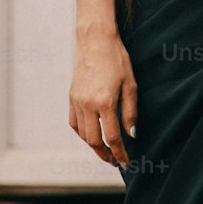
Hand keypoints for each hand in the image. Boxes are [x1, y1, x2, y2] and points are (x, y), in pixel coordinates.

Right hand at [69, 30, 137, 169]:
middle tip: (114, 162)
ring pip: (83, 134)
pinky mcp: (72, 97)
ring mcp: (77, 102)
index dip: (120, 153)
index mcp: (105, 102)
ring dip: (93, 146)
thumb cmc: (116, 59)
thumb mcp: (130, 83)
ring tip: (105, 151)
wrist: (95, 40)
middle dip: (105, 155)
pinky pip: (74, 123)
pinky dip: (82, 134)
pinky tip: (90, 135)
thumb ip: (130, 111)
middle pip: (94, 141)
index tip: (126, 163)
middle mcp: (88, 105)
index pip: (112, 138)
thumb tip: (131, 134)